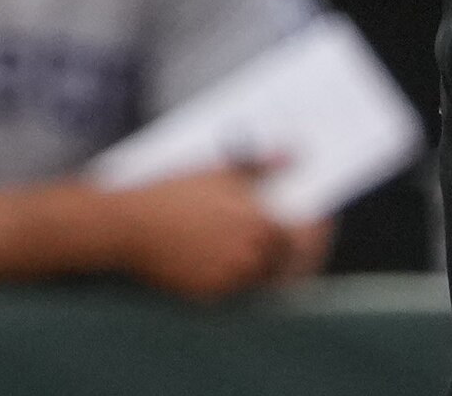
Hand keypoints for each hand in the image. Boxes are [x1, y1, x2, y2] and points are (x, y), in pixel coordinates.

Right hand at [108, 166, 304, 298]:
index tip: (323, 215)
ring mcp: (230, 282)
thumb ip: (263, 166)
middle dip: (304, 249)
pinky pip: (240, 287)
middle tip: (303, 233)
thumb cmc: (174, 194)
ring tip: (273, 243)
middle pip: (295, 263)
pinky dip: (247, 273)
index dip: (321, 226)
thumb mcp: (221, 171)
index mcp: (259, 226)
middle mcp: (250, 260)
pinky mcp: (210, 296)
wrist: (128, 227)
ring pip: (268, 278)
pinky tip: (240, 255)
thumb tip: (293, 155)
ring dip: (276, 263)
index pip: (309, 234)